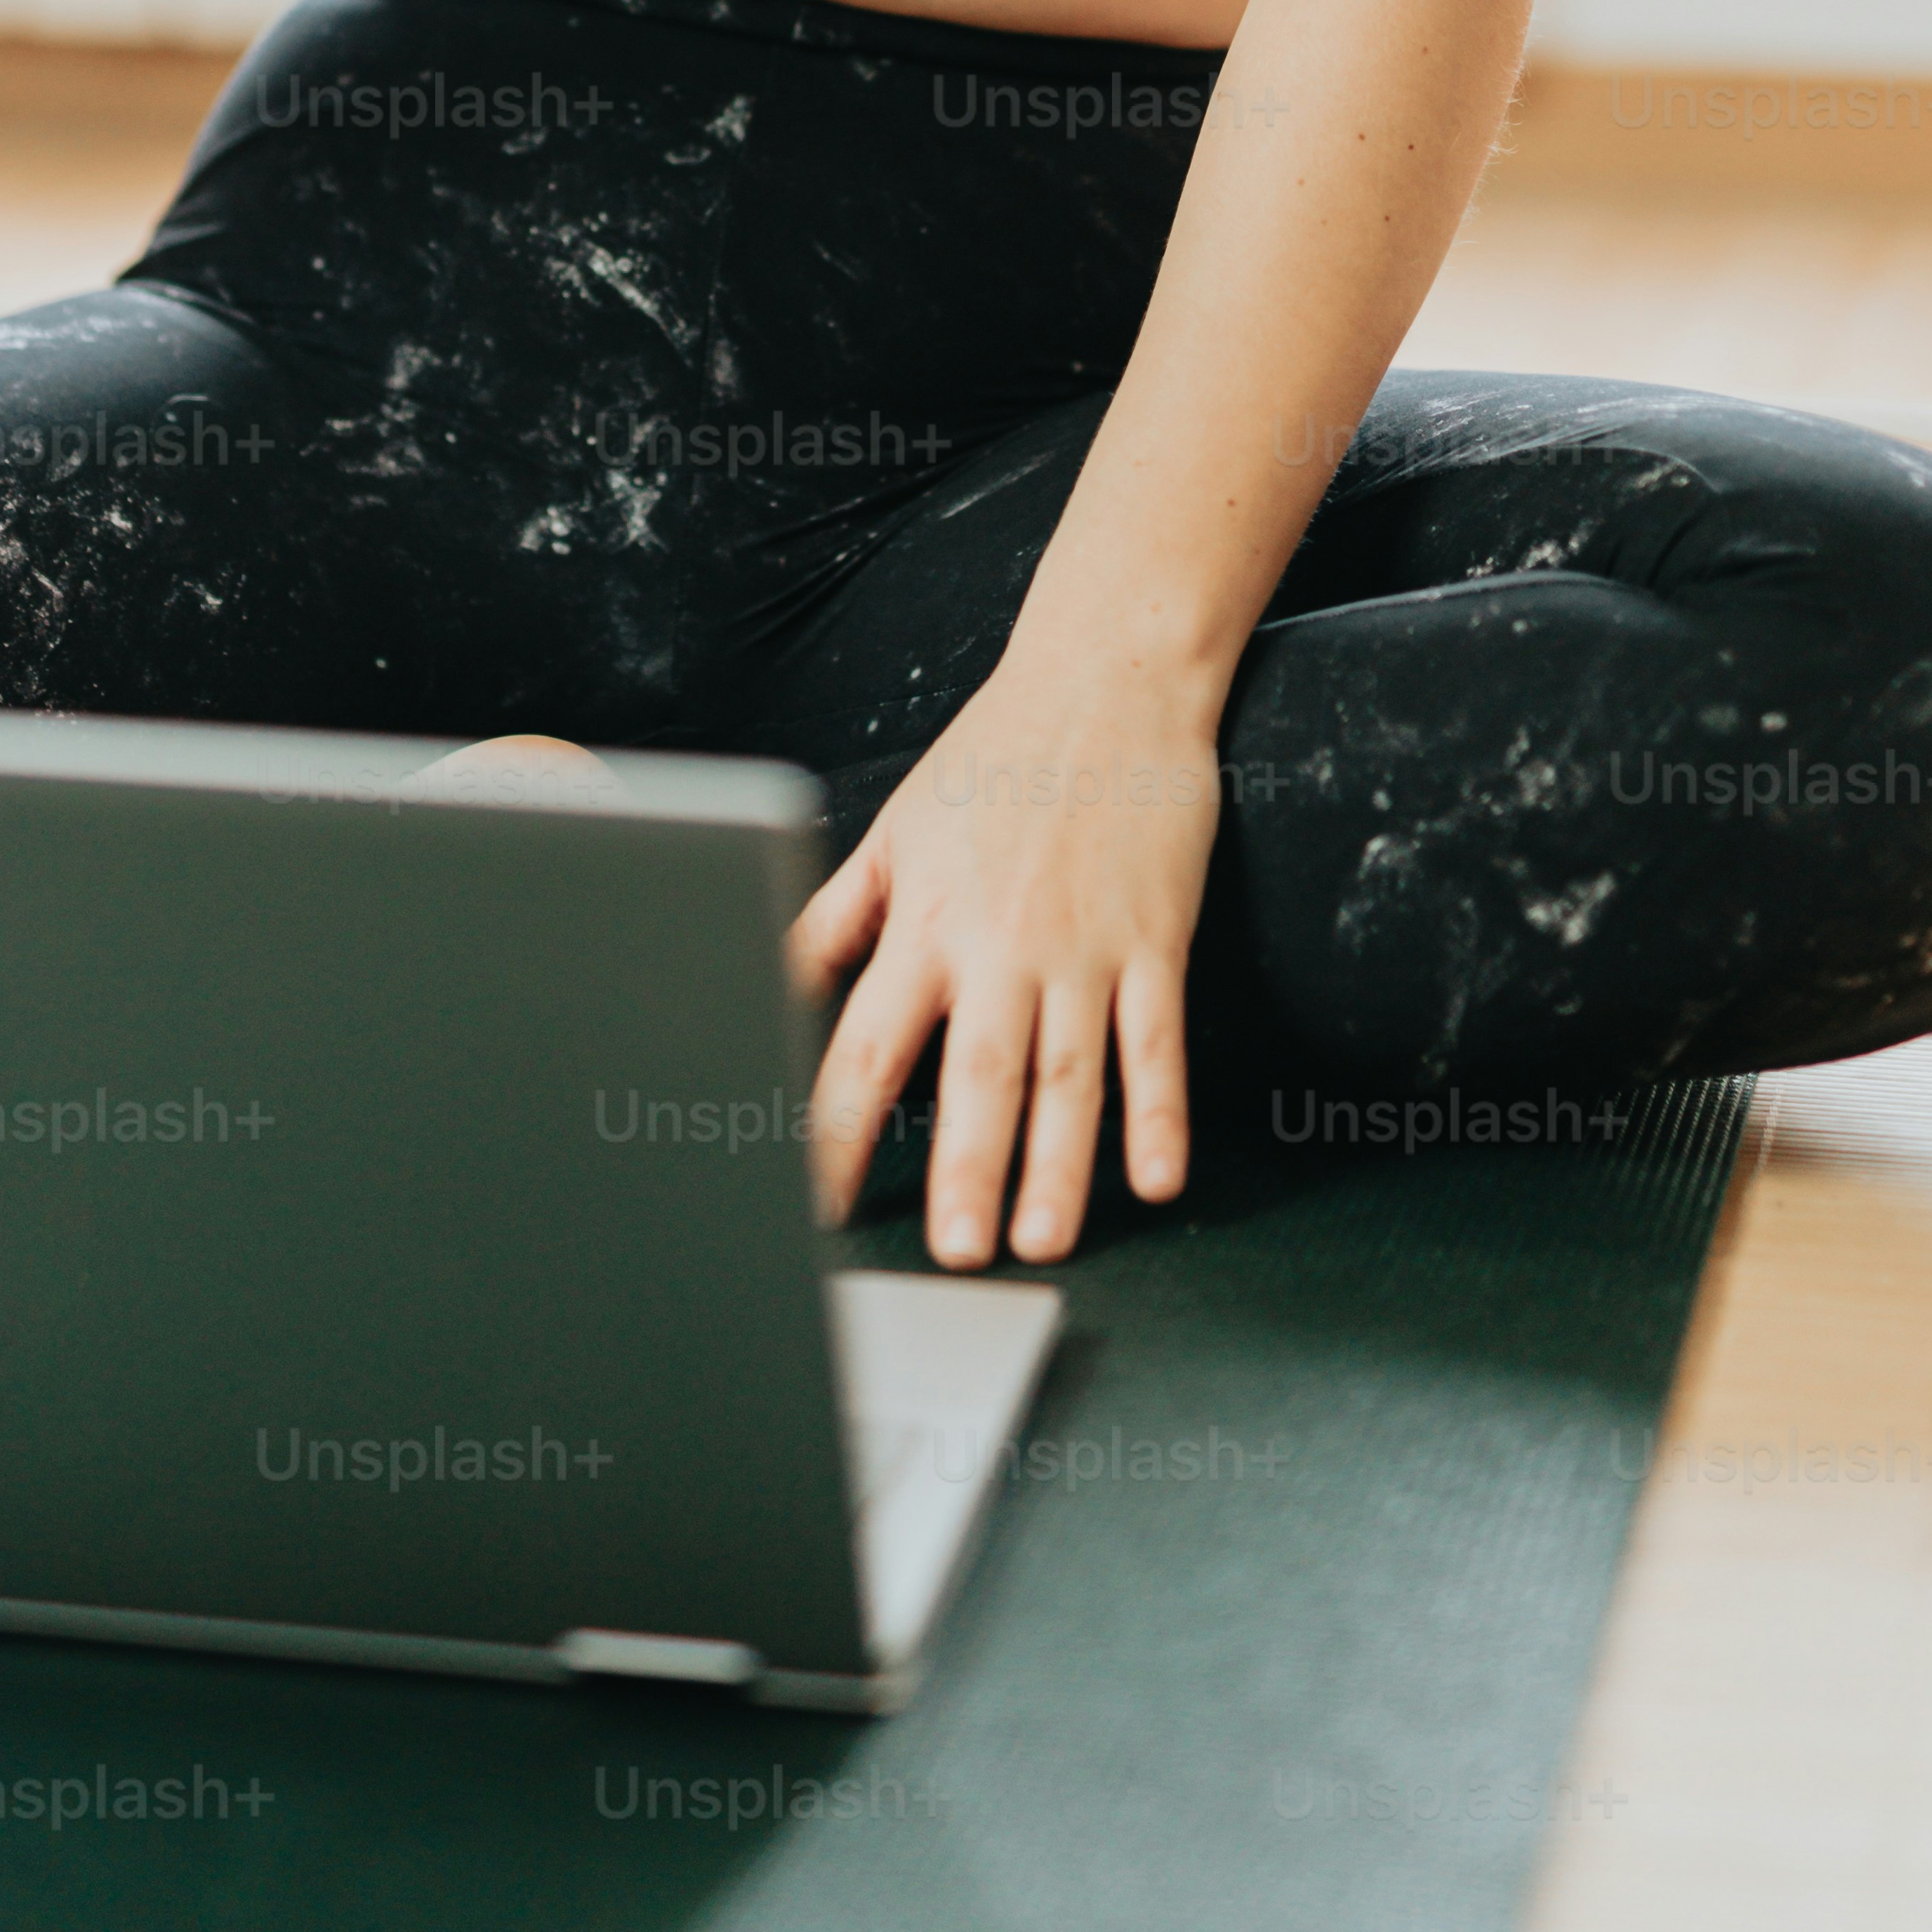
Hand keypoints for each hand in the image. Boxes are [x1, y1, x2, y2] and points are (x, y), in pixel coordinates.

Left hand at [789, 651, 1226, 1269]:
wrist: (1107, 679)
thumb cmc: (995, 755)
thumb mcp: (895, 829)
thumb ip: (836, 918)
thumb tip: (770, 983)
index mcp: (926, 917)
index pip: (868, 1043)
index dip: (836, 1127)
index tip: (815, 1199)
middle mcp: (1000, 939)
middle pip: (978, 1071)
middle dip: (967, 1166)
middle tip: (958, 1251)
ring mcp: (1085, 942)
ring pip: (1070, 1071)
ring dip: (1059, 1162)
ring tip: (1043, 1239)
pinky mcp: (1157, 937)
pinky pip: (1159, 1041)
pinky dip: (1161, 1111)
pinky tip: (1156, 1178)